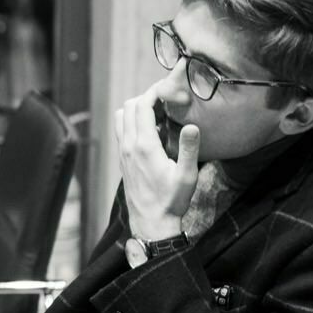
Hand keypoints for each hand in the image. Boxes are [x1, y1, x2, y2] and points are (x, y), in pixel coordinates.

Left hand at [114, 84, 199, 241]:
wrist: (151, 223)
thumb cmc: (171, 201)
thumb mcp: (187, 176)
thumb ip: (190, 149)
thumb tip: (192, 125)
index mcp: (144, 146)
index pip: (141, 106)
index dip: (154, 92)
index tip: (168, 89)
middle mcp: (128, 146)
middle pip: (128, 107)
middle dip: (145, 97)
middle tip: (165, 99)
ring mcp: (123, 152)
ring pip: (120, 117)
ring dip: (135, 108)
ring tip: (157, 112)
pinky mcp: (122, 159)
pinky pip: (121, 130)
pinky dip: (131, 121)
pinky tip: (150, 130)